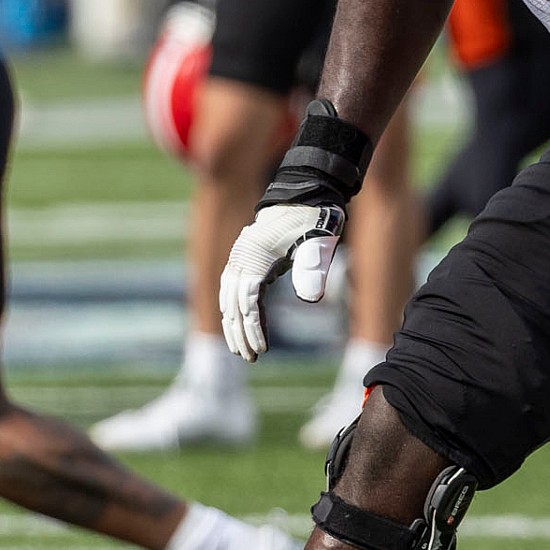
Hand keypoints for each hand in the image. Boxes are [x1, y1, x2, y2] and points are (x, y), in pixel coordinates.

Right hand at [219, 203, 343, 360]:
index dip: (253, 328)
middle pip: (233, 303)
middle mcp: (242, 256)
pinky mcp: (247, 257)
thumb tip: (311, 300)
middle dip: (239, 332)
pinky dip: (240, 309)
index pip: (247, 301)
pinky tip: (251, 325)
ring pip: (229, 297)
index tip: (262, 350)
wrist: (308, 191)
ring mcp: (242, 256)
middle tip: (250, 358)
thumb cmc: (315, 217)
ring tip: (242, 349)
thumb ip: (313, 269)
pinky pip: (237, 289)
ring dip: (234, 323)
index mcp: (255, 255)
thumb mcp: (319, 242)